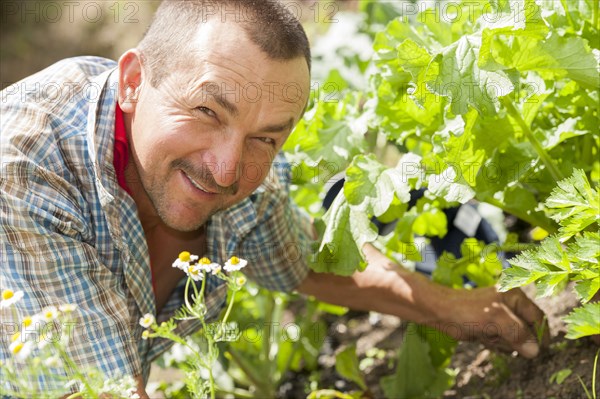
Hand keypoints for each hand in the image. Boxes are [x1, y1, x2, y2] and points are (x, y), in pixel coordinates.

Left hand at [433, 286, 549, 357]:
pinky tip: (482, 337)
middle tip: (499, 336)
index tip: (539, 350)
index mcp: (516, 296)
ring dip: (502, 343)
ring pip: (515, 340)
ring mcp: (502, 318)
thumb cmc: (467, 310)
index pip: (538, 318)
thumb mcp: (496, 319)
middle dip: (515, 339)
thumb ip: (518, 334)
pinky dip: (494, 344)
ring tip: (487, 334)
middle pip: (528, 332)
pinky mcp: (492, 328)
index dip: (540, 334)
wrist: (441, 313)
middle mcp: (511, 306)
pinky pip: (503, 343)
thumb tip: (535, 351)